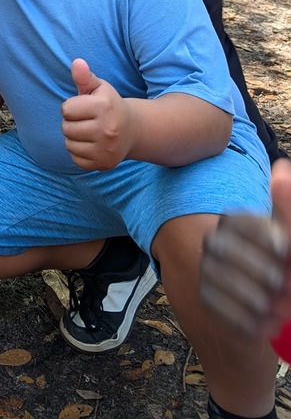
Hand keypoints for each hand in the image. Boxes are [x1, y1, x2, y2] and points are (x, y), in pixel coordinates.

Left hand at [61, 58, 132, 170]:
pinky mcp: (103, 164)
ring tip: (88, 132)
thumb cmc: (109, 104)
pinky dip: (79, 152)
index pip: (66, 109)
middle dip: (72, 122)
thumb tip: (77, 62)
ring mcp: (106, 149)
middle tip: (86, 120)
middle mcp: (107, 129)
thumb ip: (85, 76)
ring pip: (69, 144)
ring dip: (74, 138)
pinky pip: (75, 159)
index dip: (72, 107)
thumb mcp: (99, 87)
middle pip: (66, 128)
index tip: (84, 107)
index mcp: (104, 107)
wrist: (132, 130)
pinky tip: (92, 144)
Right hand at [200, 159, 290, 336]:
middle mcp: (218, 239)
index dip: (260, 235)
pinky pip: (213, 301)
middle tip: (282, 285)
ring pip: (214, 274)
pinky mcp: (206, 294)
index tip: (283, 249)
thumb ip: (289, 210)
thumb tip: (283, 168)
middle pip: (219, 246)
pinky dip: (243, 316)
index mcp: (240, 223)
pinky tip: (265, 321)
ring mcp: (208, 266)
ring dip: (251, 295)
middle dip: (256, 270)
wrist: (284, 313)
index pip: (236, 219)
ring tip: (276, 306)